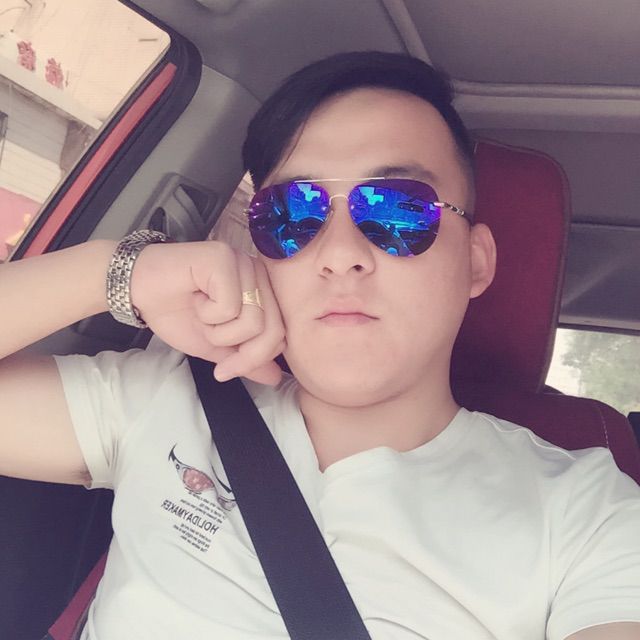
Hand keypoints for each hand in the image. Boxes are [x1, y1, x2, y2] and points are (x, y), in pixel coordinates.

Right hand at [130, 240, 285, 385]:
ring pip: (252, 320)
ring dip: (218, 330)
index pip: (280, 333)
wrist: (137, 290)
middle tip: (210, 340)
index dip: (254, 359)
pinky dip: (207, 313)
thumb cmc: (176, 312)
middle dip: (240, 351)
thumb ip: (246, 359)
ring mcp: (243, 262)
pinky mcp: (224, 258)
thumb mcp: (216, 345)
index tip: (224, 370)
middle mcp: (258, 272)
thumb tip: (275, 379)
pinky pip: (230, 305)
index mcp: (262, 290)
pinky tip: (194, 296)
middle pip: (271, 329)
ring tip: (200, 313)